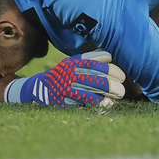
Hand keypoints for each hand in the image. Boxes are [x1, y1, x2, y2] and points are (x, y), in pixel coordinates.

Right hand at [4, 52, 124, 106]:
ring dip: (110, 92)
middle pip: (97, 75)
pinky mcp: (65, 100)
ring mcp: (68, 86)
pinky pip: (86, 101)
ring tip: (119, 94)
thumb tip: (108, 55)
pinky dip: (99, 102)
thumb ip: (87, 59)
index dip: (110, 66)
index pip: (95, 61)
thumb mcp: (70, 64)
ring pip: (94, 88)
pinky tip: (108, 103)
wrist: (34, 90)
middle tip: (123, 84)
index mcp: (73, 62)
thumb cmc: (58, 76)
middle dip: (113, 80)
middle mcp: (71, 73)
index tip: (120, 72)